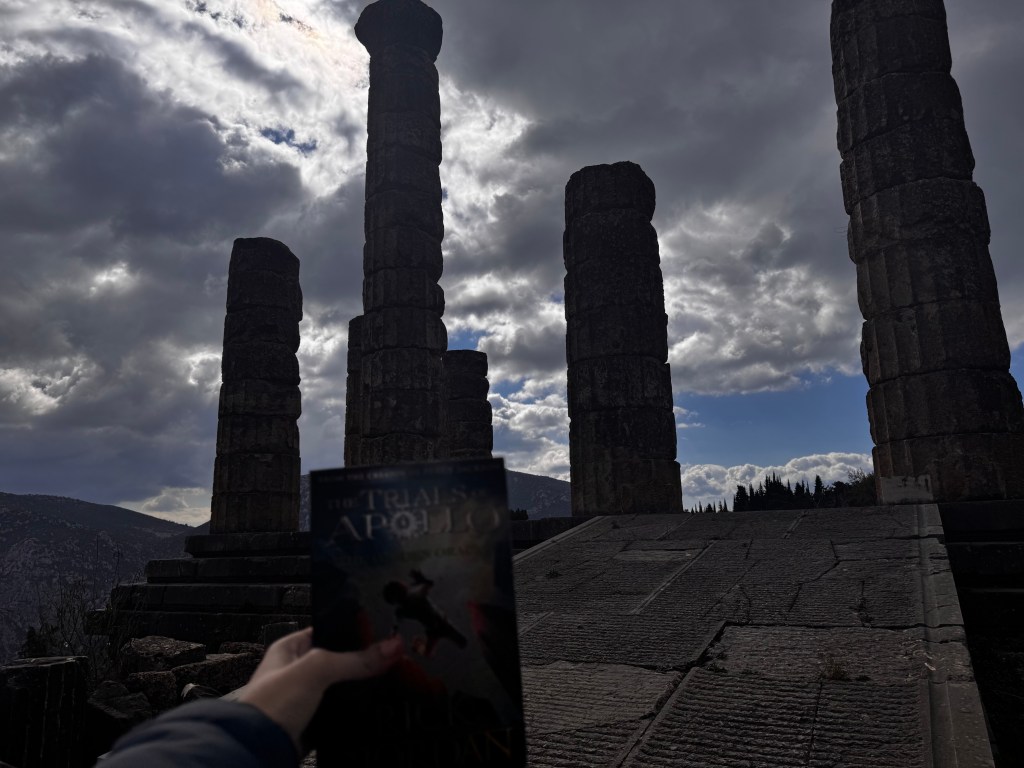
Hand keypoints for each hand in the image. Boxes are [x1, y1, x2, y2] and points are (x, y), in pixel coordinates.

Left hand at [237, 628, 402, 752]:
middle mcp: (297, 671)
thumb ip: (355, 659)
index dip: (354, 631)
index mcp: (290, 648)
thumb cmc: (271, 704)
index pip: (329, 630)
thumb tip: (392, 647)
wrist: (258, 749)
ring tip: (388, 679)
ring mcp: (305, 698)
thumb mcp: (316, 670)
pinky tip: (372, 705)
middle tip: (390, 658)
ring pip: (341, 687)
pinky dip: (354, 710)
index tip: (381, 634)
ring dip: (359, 687)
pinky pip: (340, 711)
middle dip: (361, 662)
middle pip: (339, 660)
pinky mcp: (313, 722)